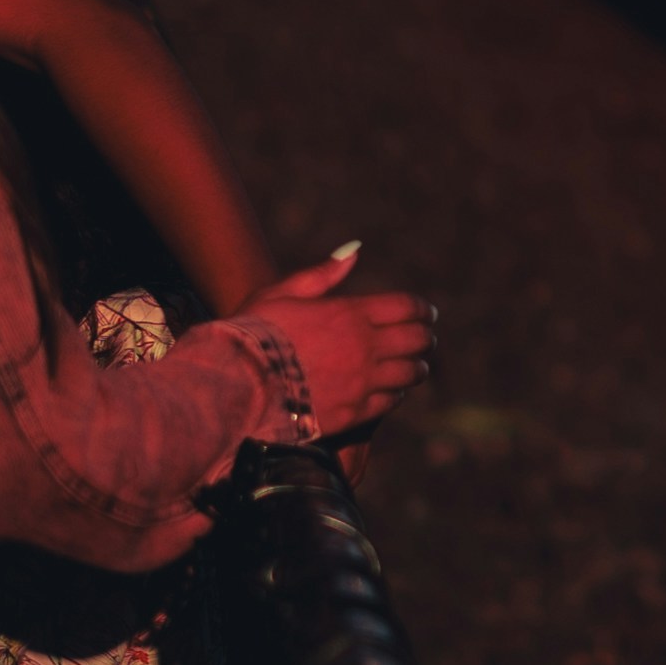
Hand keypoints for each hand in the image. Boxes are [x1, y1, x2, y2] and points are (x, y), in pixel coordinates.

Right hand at [241, 248, 434, 441]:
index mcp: (349, 313)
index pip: (405, 307)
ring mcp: (361, 383)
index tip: (428, 313)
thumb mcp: (284, 292)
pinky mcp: (354, 413)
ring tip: (417, 366)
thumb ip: (323, 274)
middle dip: (425, 337)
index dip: (422, 309)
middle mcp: (363, 347)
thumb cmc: (254, 332)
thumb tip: (354, 251)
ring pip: (409, 374)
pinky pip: (390, 402)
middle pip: (415, 340)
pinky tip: (393, 390)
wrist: (237, 384)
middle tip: (426, 338)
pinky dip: (397, 393)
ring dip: (417, 367)